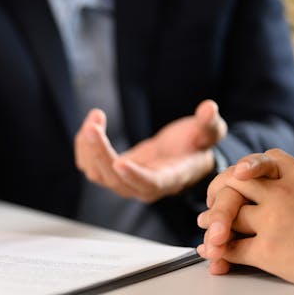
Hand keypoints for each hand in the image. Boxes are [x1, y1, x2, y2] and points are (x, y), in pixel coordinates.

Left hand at [74, 99, 227, 202]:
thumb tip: (209, 108)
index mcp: (168, 179)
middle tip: (93, 126)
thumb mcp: (209, 132)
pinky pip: (89, 165)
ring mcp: (124, 182)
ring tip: (95, 118)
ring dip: (88, 147)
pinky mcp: (111, 173)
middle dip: (100, 153)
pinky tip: (92, 124)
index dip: (134, 176)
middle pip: (114, 180)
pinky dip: (84, 146)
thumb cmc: (196, 146)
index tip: (120, 162)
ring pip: (97, 174)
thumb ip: (209, 123)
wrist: (182, 157)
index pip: (149, 184)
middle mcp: (143, 187)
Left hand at [197, 149, 293, 288]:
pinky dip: (219, 252)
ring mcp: (272, 221)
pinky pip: (233, 248)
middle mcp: (282, 194)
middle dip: (220, 190)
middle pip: (236, 182)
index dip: (248, 166)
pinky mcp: (268, 250)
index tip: (239, 175)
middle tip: (211, 201)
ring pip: (228, 215)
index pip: (266, 160)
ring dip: (213, 222)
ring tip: (206, 227)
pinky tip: (213, 254)